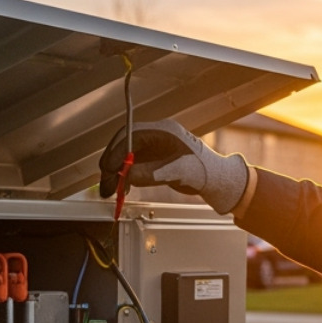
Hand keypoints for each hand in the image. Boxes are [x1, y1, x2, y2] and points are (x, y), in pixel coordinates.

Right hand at [98, 119, 248, 214]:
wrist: (216, 178)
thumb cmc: (205, 170)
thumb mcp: (177, 172)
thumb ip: (151, 173)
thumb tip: (126, 177)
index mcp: (162, 131)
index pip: (131, 135)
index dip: (116, 152)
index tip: (108, 169)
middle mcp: (156, 136)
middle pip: (124, 144)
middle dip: (112, 163)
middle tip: (105, 183)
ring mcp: (154, 147)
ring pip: (126, 155)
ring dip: (116, 172)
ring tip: (110, 190)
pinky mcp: (154, 159)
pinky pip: (133, 164)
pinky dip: (125, 176)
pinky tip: (122, 188)